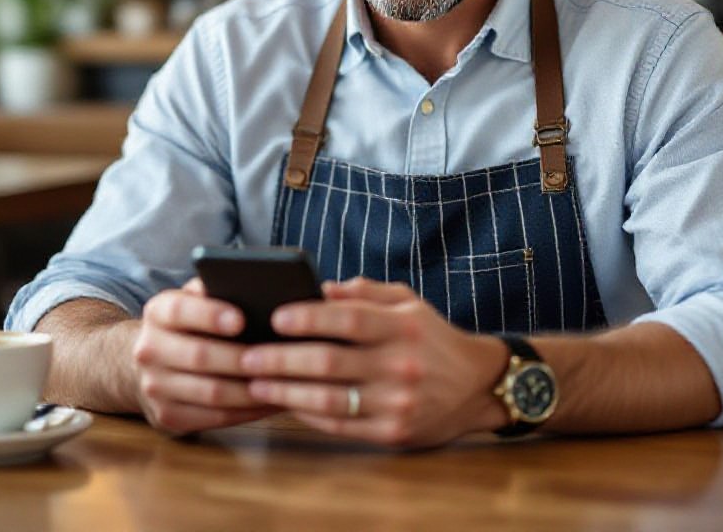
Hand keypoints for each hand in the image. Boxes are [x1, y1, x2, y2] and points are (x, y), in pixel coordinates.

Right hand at [132, 277, 280, 434]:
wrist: (150, 362)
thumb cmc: (190, 323)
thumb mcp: (194, 298)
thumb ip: (215, 290)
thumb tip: (253, 288)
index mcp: (158, 312)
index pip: (180, 310)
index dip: (210, 315)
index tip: (241, 320)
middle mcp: (149, 349)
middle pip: (199, 356)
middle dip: (241, 358)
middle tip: (276, 357)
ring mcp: (154, 387)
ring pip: (210, 392)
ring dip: (250, 390)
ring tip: (281, 382)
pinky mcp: (167, 416)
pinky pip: (214, 418)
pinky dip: (247, 412)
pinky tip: (269, 401)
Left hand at [240, 277, 507, 446]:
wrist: (475, 385)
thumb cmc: (430, 337)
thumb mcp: (407, 302)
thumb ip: (365, 292)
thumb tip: (318, 289)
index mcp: (402, 326)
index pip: (349, 320)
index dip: (309, 318)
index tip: (275, 316)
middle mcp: (400, 364)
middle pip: (330, 362)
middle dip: (282, 359)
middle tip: (247, 355)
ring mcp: (397, 402)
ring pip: (330, 399)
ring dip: (286, 392)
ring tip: (255, 383)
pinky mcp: (393, 432)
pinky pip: (340, 425)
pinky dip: (308, 414)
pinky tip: (286, 403)